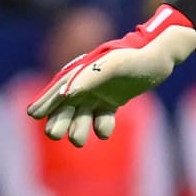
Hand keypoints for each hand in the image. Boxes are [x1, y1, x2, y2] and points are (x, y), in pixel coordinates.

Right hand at [25, 6, 195, 146]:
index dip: (45, 101)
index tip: (33, 115)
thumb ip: (89, 78)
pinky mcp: (114, 100)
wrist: (161, 54)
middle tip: (54, 134)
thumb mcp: (114, 64)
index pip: (58, 88)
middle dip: (58, 120)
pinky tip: (104, 130)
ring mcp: (100, 92)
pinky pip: (102, 117)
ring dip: (78, 127)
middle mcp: (88, 83)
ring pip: (82, 115)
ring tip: (78, 140)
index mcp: (82, 70)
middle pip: (66, 106)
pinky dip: (102, 126)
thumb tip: (66, 95)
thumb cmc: (136, 56)